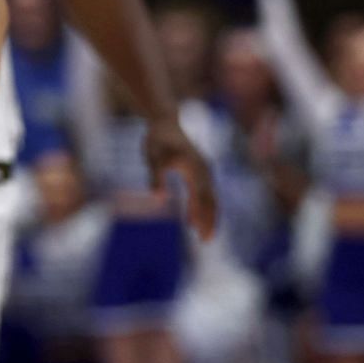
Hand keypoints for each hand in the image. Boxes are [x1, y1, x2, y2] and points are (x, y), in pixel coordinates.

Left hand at [145, 116, 217, 240]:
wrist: (165, 121)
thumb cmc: (156, 139)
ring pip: (210, 198)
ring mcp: (204, 170)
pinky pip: (203, 192)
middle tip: (206, 241)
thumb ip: (156, 177)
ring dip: (206, 215)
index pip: (203, 199)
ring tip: (200, 234)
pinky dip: (200, 206)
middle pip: (211, 201)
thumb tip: (158, 200)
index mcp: (195, 169)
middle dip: (210, 221)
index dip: (203, 217)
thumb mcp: (152, 157)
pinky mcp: (200, 170)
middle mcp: (204, 170)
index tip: (202, 235)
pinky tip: (190, 218)